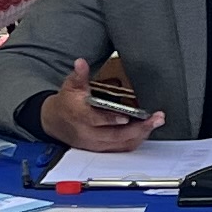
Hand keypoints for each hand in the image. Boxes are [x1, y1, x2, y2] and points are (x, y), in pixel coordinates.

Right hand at [43, 60, 160, 153]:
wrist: (56, 122)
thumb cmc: (67, 103)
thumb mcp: (70, 86)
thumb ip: (79, 75)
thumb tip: (81, 63)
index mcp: (79, 116)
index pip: (95, 120)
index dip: (111, 119)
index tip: (126, 116)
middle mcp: (88, 133)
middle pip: (114, 135)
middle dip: (138, 128)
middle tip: (155, 119)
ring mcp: (96, 143)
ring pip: (120, 143)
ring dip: (140, 134)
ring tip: (155, 123)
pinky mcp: (102, 148)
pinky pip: (121, 148)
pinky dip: (135, 140)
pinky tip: (147, 131)